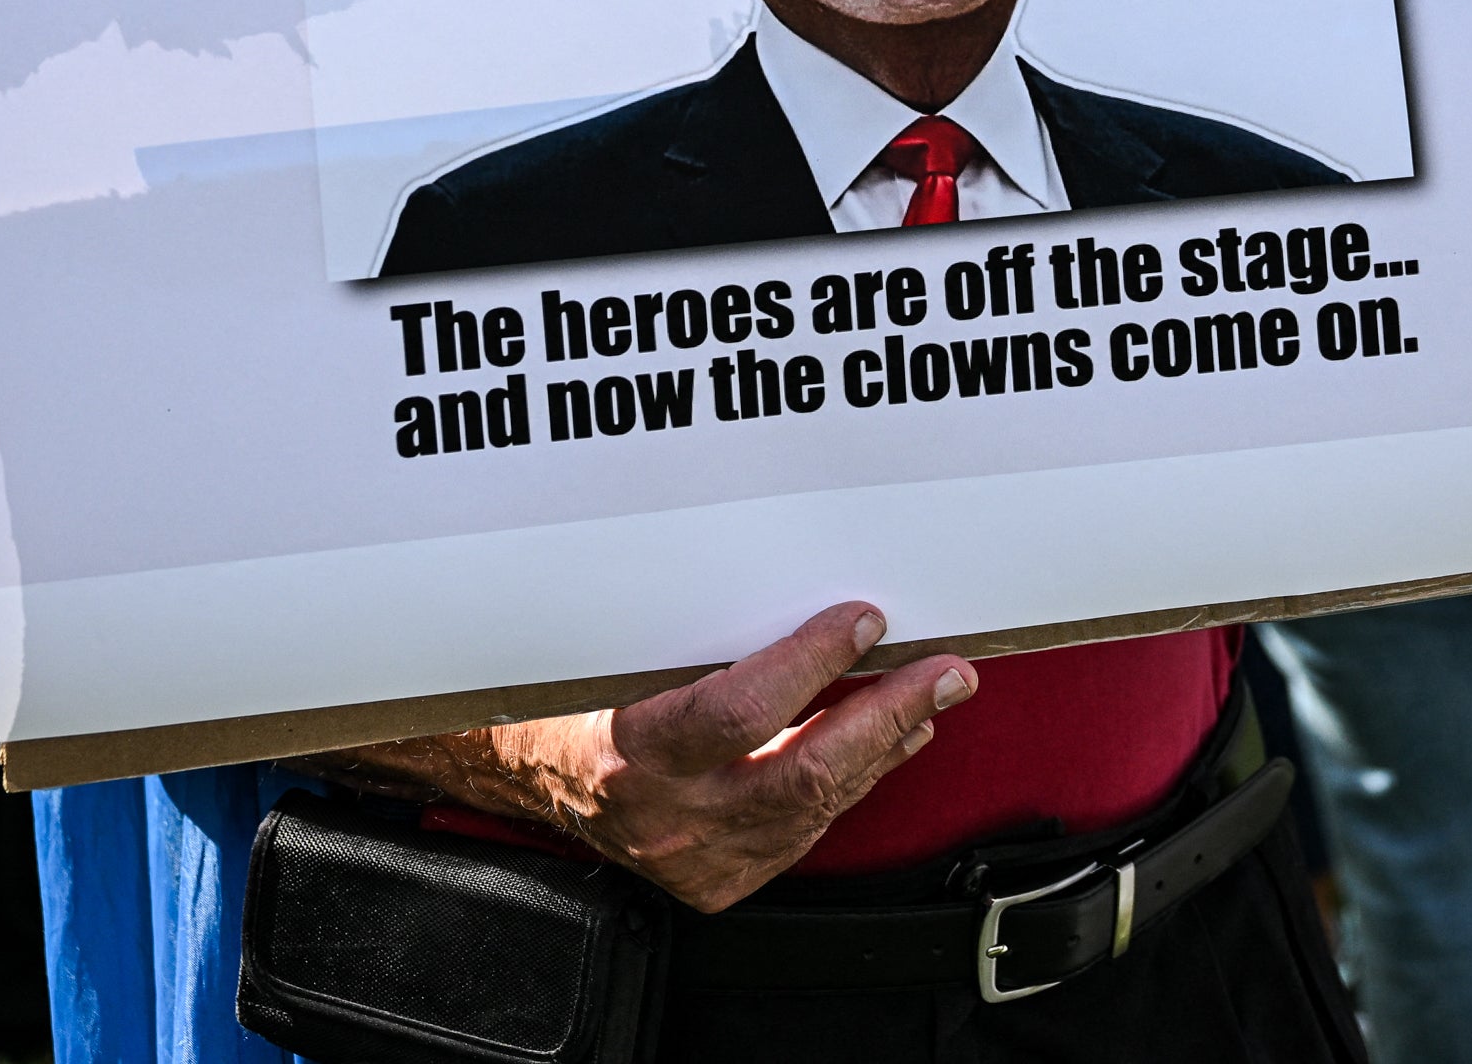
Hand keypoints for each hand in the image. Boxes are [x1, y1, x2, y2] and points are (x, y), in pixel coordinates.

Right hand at [390, 602, 974, 913]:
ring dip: (885, 747)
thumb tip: (795, 590)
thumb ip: (698, 641)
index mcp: (630, 751)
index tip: (860, 621)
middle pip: (802, 773)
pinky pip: (804, 834)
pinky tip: (887, 745)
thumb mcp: (617, 658)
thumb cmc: (569, 699)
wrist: (528, 777)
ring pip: (816, 808)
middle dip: (887, 716)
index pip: (735, 711)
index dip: (808, 664)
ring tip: (932, 697)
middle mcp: (668, 815)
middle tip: (943, 672)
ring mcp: (698, 859)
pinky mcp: (722, 881)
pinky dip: (853, 784)